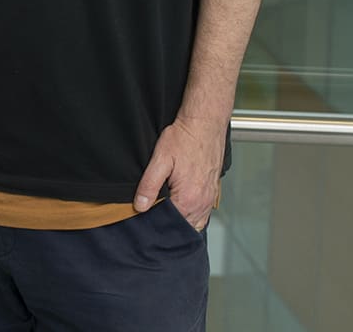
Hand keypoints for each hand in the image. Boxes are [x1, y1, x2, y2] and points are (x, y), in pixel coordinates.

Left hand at [132, 116, 223, 230]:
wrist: (204, 124)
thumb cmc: (185, 139)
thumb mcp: (160, 160)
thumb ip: (149, 185)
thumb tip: (140, 206)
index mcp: (188, 199)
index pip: (170, 225)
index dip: (155, 222)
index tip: (146, 217)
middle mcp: (202, 203)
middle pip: (183, 227)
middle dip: (168, 225)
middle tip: (154, 215)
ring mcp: (209, 198)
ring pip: (194, 223)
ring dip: (181, 221)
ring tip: (166, 212)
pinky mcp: (212, 192)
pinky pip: (202, 213)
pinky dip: (192, 215)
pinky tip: (181, 206)